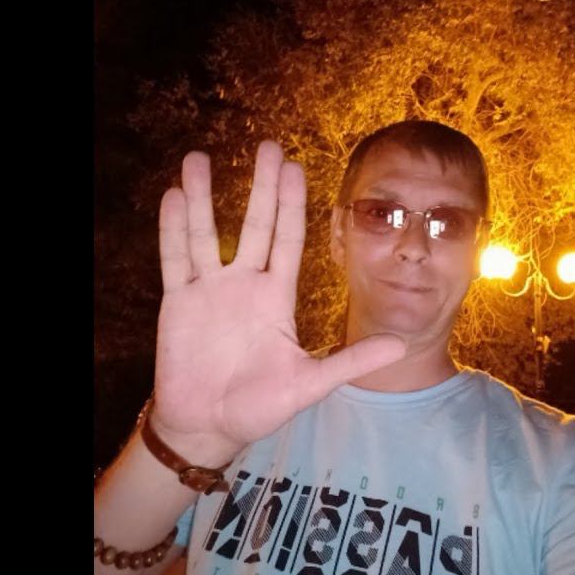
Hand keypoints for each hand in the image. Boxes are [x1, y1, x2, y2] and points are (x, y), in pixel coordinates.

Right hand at [149, 141, 404, 459]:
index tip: (294, 166)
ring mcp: (209, 291)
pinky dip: (173, 230)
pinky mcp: (179, 303)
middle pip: (254, 225)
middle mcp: (244, 285)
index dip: (291, 203)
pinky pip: (175, 260)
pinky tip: (173, 197)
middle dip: (260, 187)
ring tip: (197, 159)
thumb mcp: (309, 383)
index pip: (287, 239)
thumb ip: (351, 362)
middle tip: (267, 146)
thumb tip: (401, 345)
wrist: (208, 428)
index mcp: (276, 297)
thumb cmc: (258, 408)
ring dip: (201, 197)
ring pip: (205, 234)